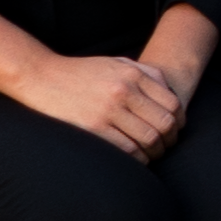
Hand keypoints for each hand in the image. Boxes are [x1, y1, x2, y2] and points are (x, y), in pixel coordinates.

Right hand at [19, 48, 186, 160]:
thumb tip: (170, 93)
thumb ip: (146, 73)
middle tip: (165, 147)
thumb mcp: (116, 63)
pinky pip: (127, 150)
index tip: (175, 130)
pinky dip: (137, 158)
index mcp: (133, 75)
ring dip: (155, 152)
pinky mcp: (93, 128)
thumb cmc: (81, 73)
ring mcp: (108, 110)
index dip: (179, 122)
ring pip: (149, 139)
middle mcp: (124, 91)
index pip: (173, 104)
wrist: (41, 77)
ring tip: (151, 154)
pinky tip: (135, 158)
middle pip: (164, 124)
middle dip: (170, 140)